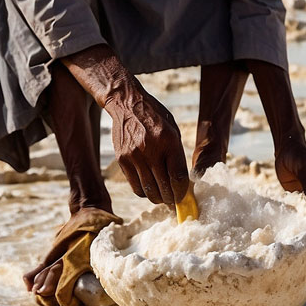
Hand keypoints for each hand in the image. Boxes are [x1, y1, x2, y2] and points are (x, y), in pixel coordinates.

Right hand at [106, 81, 189, 205]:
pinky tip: (148, 188)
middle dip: (170, 198)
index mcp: (169, 141)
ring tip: (161, 196)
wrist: (127, 104)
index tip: (183, 197)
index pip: (178, 177)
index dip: (182, 192)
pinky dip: (143, 192)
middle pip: (163, 187)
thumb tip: (181, 182)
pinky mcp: (122, 160)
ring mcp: (134, 156)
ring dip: (157, 198)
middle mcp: (151, 150)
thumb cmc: (154, 117)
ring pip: (148, 190)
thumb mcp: (173, 130)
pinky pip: (135, 186)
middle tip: (172, 200)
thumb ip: (177, 155)